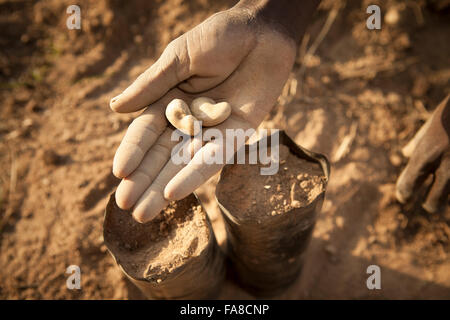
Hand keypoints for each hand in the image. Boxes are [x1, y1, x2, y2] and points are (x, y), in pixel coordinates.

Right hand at [110, 7, 296, 221]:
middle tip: (125, 206)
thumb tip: (115, 108)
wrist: (262, 31)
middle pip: (162, 155)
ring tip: (144, 213)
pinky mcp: (238, 133)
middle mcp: (189, 120)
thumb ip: (151, 85)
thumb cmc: (219, 36)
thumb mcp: (179, 57)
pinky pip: (215, 157)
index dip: (132, 152)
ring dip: (163, 187)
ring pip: (184, 163)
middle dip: (143, 180)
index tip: (119, 174)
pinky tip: (174, 193)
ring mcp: (213, 129)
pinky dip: (195, 175)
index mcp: (169, 101)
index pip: (145, 132)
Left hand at [396, 95, 449, 212]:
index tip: (404, 197)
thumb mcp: (434, 121)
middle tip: (429, 205)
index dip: (404, 193)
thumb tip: (405, 153)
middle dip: (431, 203)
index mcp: (428, 154)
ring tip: (442, 195)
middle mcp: (447, 168)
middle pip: (434, 201)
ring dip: (449, 196)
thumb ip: (418, 140)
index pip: (409, 184)